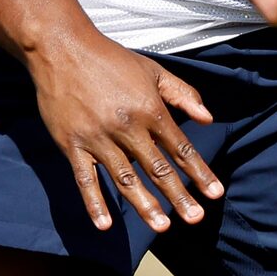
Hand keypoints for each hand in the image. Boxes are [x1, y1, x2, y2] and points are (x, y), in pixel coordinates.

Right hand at [28, 29, 224, 233]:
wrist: (61, 49)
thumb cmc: (111, 59)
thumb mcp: (152, 71)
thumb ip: (182, 94)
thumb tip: (208, 119)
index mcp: (149, 109)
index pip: (180, 147)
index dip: (199, 172)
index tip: (215, 194)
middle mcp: (126, 127)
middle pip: (157, 168)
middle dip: (178, 196)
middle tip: (194, 218)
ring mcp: (97, 138)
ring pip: (125, 179)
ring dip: (144, 205)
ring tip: (161, 226)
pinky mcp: (72, 145)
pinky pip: (85, 180)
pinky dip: (95, 203)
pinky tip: (105, 225)